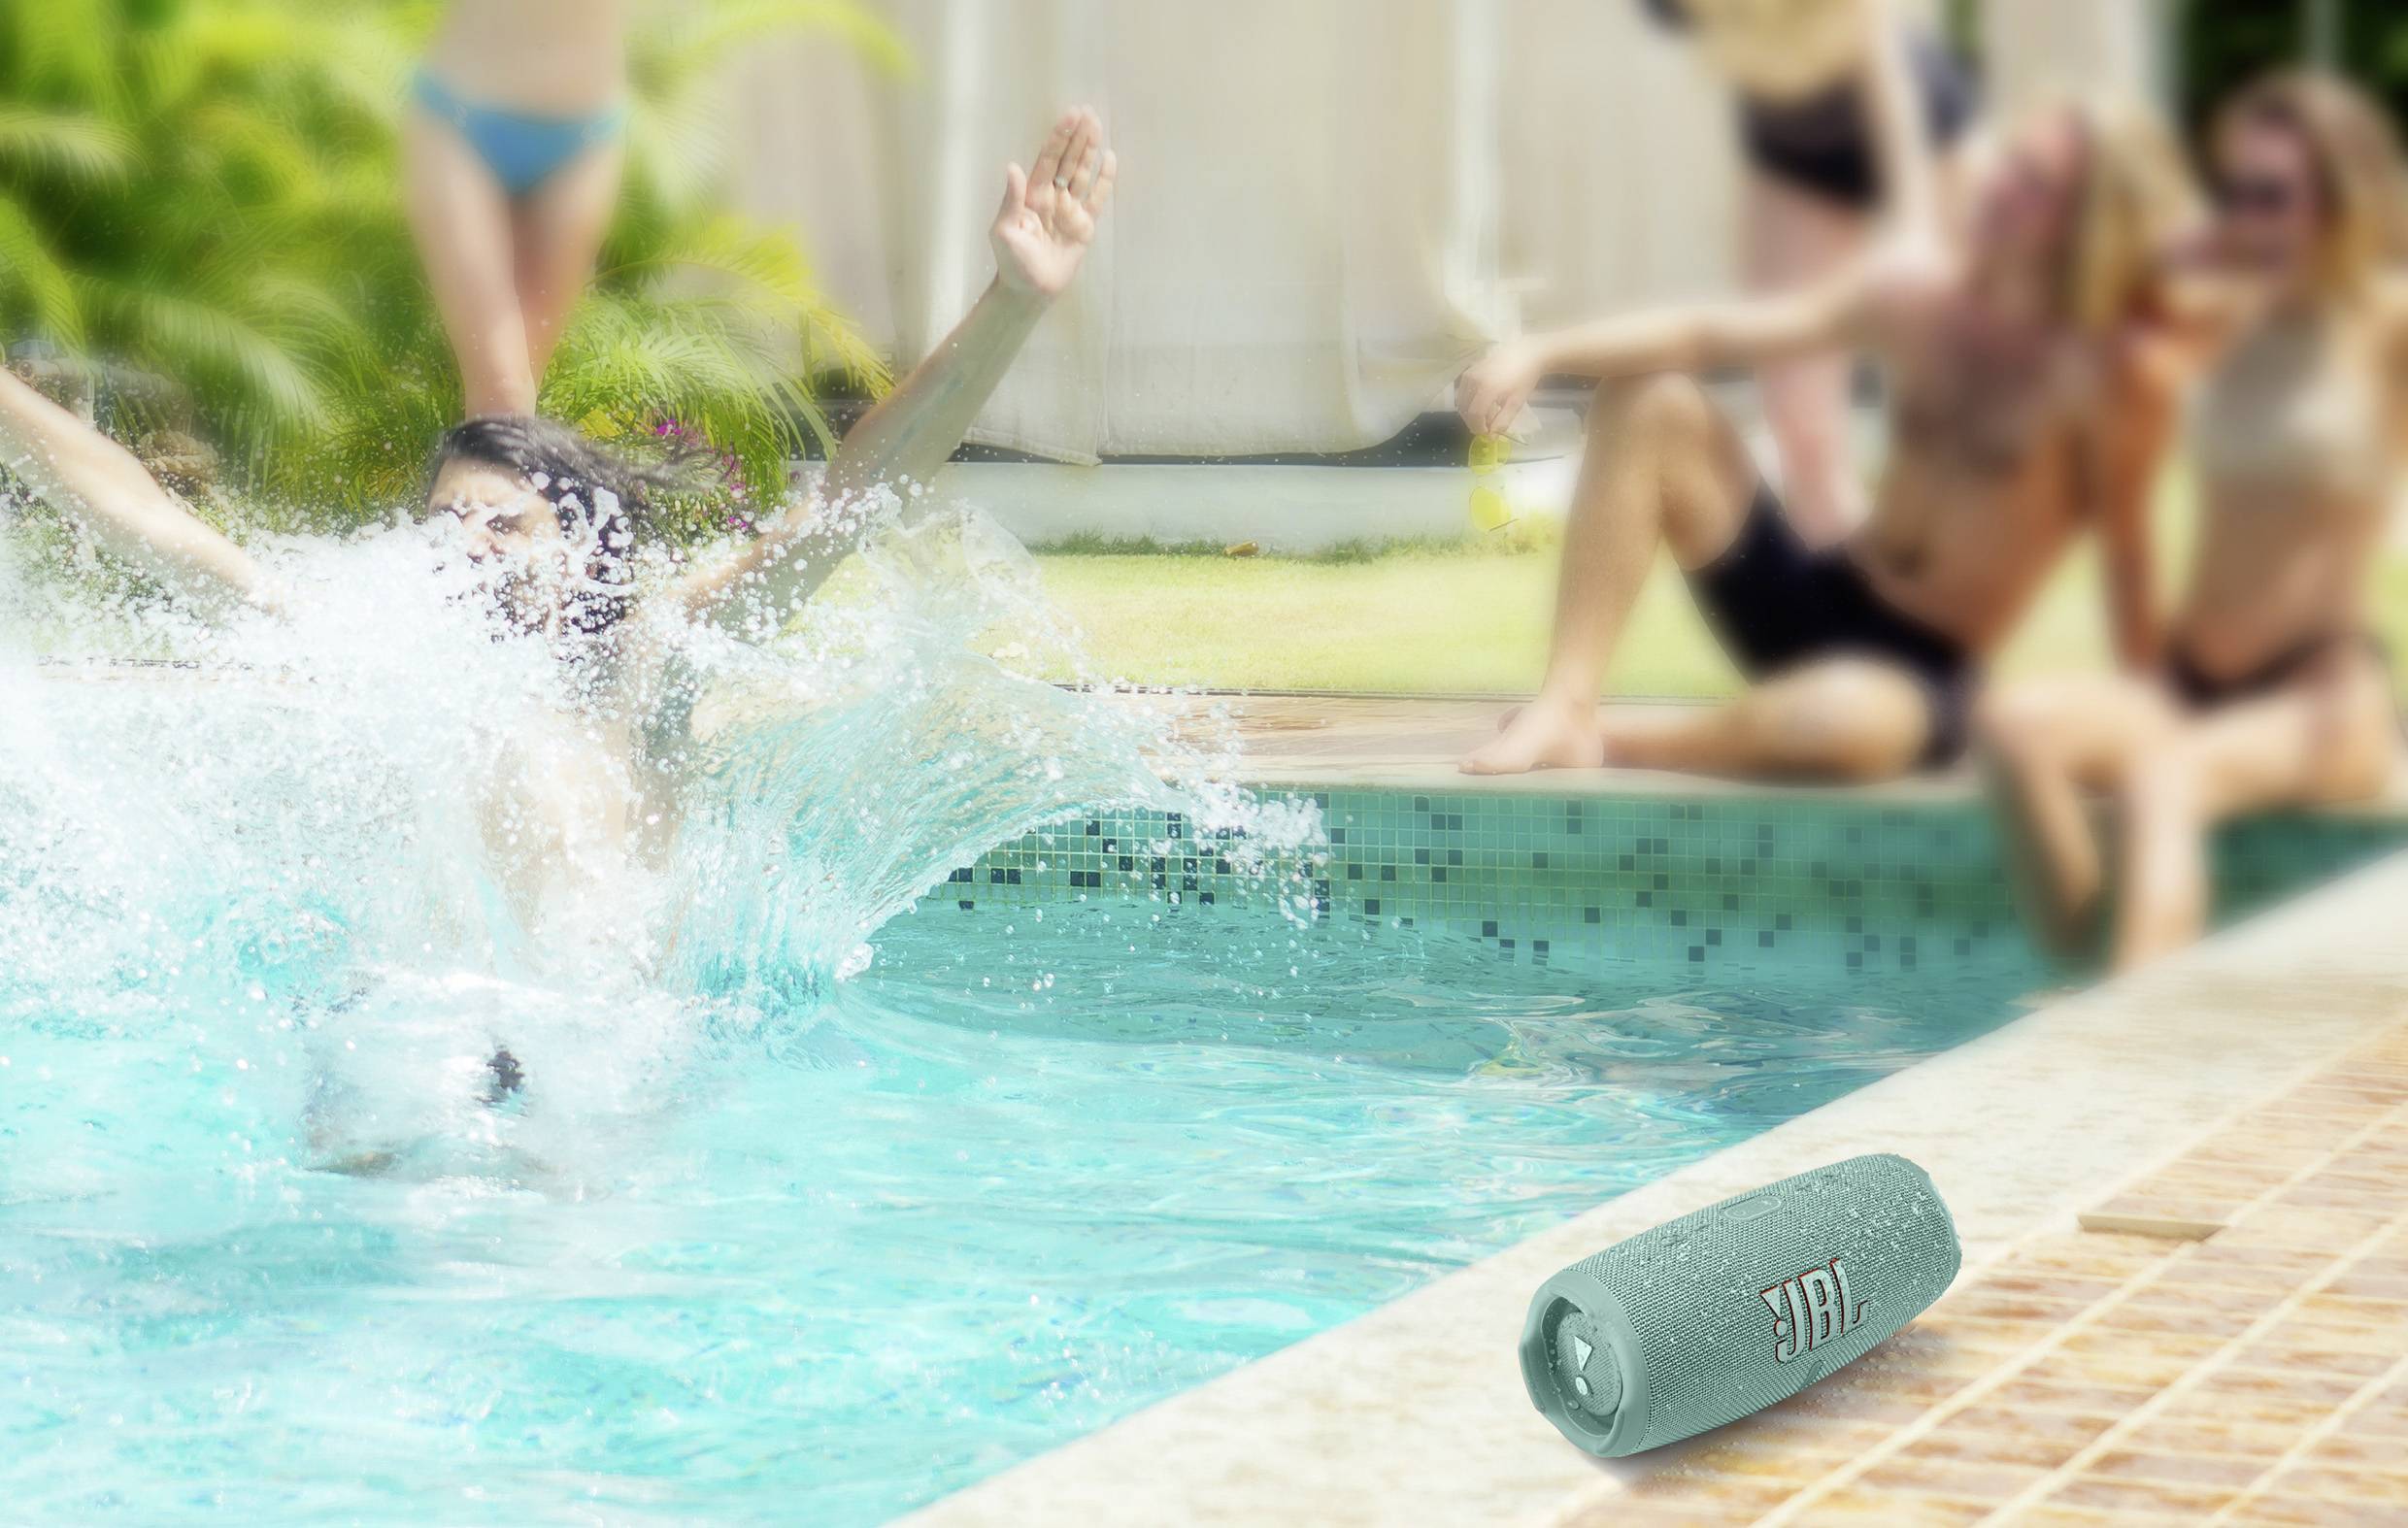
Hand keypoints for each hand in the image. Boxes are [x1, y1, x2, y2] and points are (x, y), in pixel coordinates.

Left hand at [992, 107, 1117, 299]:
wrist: (1031, 291)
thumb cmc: (1013, 263)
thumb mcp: (1004, 231)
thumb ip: (1011, 200)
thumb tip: (1013, 168)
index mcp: (1032, 195)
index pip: (1048, 159)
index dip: (1059, 138)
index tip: (1070, 117)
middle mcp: (1052, 197)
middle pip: (1068, 161)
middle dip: (1077, 137)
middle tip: (1088, 113)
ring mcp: (1070, 210)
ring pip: (1082, 174)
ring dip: (1090, 151)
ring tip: (1099, 127)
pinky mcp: (1084, 226)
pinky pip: (1096, 198)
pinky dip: (1104, 180)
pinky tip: (1110, 160)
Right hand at [1454, 340, 1543, 435]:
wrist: (1526, 354)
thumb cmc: (1525, 378)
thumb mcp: (1516, 403)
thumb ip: (1502, 421)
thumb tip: (1491, 437)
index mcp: (1487, 388)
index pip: (1475, 415)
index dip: (1478, 427)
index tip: (1487, 434)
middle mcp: (1474, 380)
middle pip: (1466, 409)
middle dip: (1473, 422)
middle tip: (1485, 428)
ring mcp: (1470, 374)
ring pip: (1462, 401)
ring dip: (1469, 413)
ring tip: (1483, 417)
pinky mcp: (1469, 370)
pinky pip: (1462, 391)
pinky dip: (1468, 402)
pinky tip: (1480, 404)